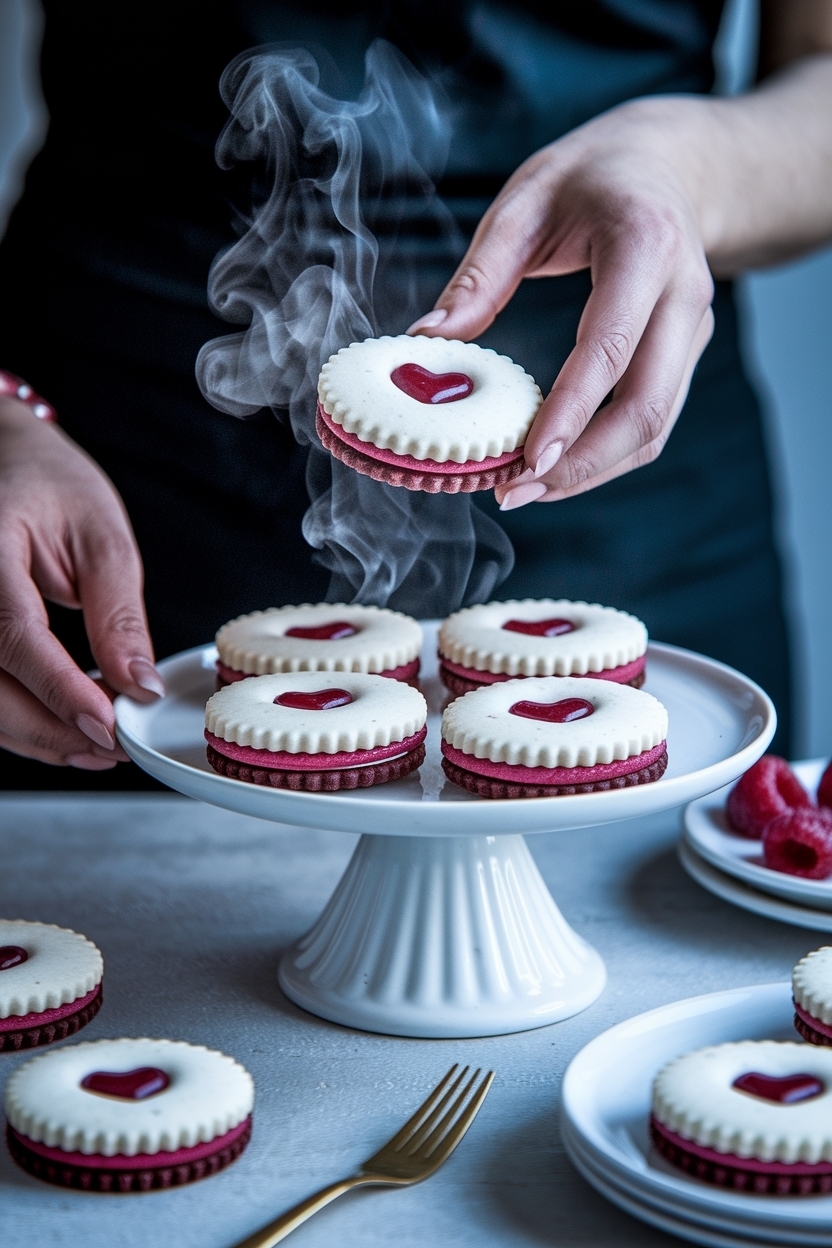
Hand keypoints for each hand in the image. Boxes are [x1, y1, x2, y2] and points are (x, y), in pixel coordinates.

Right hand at [0, 397, 163, 768]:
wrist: (6, 461)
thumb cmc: (50, 485)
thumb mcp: (102, 538)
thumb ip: (118, 616)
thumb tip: (139, 686)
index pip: (14, 636)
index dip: (61, 690)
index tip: (107, 725)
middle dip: (52, 730)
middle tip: (113, 747)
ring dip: (36, 736)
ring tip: (97, 748)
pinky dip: (20, 722)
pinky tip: (63, 728)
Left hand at [408, 97, 715, 506]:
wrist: (667, 165)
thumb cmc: (589, 178)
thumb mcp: (524, 202)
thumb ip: (479, 275)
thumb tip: (427, 340)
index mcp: (644, 246)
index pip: (611, 346)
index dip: (571, 411)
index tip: (528, 460)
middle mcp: (684, 294)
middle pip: (646, 406)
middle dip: (581, 464)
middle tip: (513, 491)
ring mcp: (693, 330)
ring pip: (655, 427)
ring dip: (592, 471)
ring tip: (525, 490)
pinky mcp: (685, 354)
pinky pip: (653, 422)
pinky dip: (606, 456)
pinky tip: (556, 467)